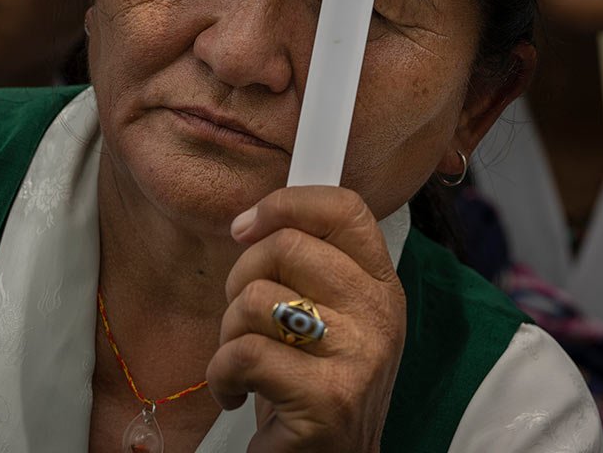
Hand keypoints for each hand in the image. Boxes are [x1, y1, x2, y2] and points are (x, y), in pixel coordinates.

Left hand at [208, 186, 405, 452]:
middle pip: (287, 247)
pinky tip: (237, 393)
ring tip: (244, 362)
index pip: (344, 209)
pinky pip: (244, 354)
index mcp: (380, 284)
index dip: (286, 204)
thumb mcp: (323, 317)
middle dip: (240, 278)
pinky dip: (221, 376)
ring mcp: (360, 357)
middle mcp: (380, 315)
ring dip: (228, 333)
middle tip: (242, 317)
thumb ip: (305, 266)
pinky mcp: (329, 399)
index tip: (246, 227)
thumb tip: (251, 220)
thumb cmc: (311, 387)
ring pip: (257, 300)